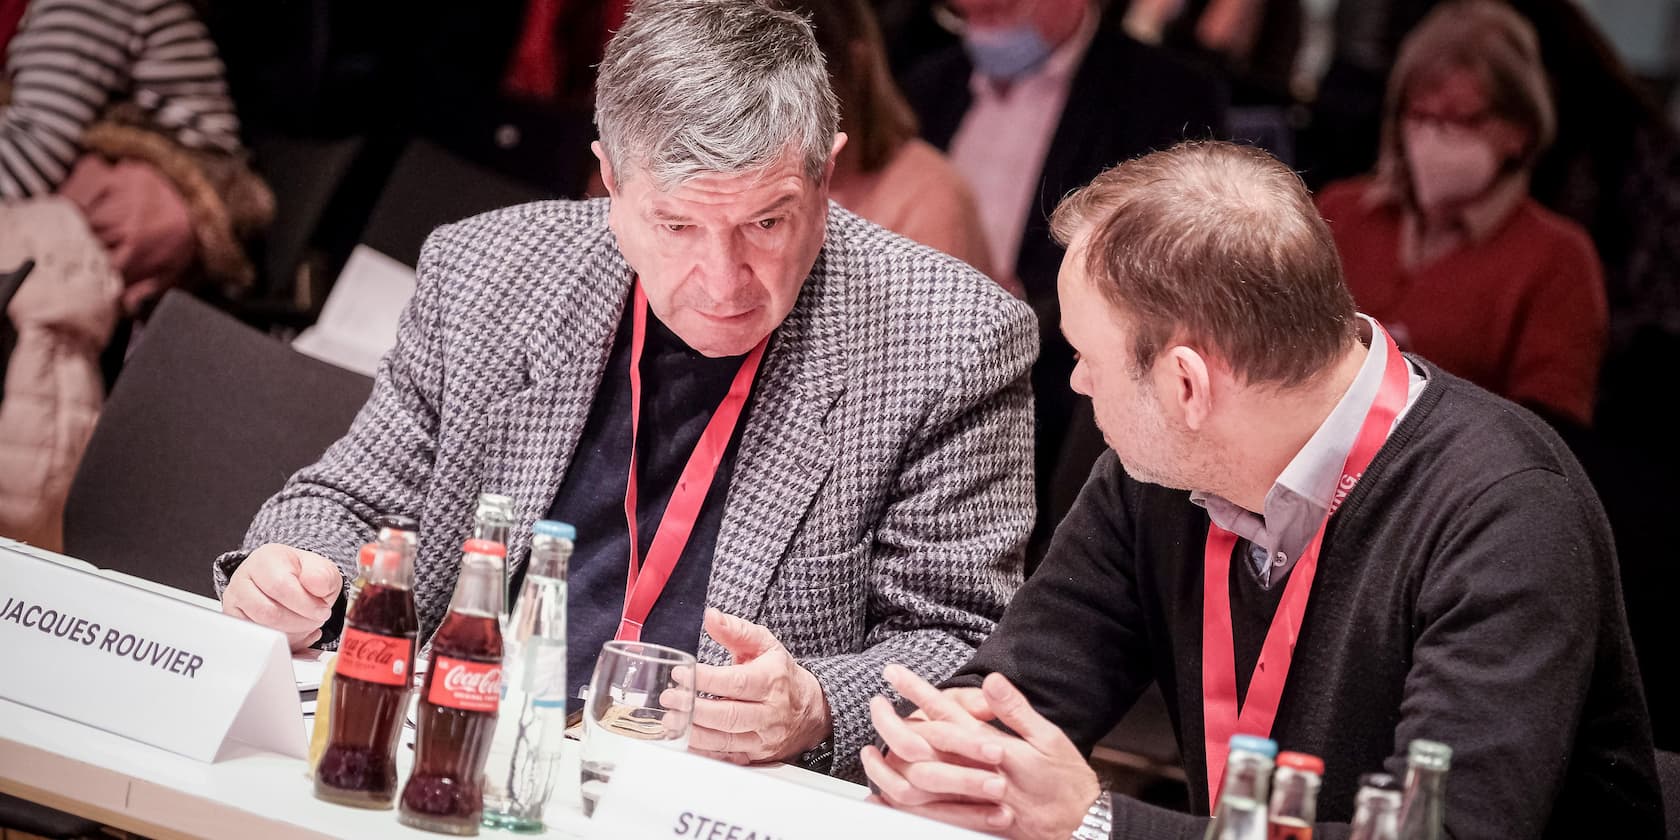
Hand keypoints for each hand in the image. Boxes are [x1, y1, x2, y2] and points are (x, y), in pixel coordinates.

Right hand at [221, 544, 341, 650]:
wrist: (290, 583)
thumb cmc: (303, 576)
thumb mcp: (322, 571)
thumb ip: (324, 576)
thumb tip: (316, 584)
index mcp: (265, 559)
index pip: (280, 586)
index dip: (306, 604)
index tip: (322, 611)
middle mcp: (243, 577)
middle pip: (268, 612)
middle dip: (299, 622)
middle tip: (315, 621)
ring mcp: (234, 601)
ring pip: (261, 629)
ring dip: (291, 634)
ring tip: (304, 624)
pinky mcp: (234, 622)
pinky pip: (257, 641)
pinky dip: (280, 642)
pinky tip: (292, 632)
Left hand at [680, 608, 830, 763]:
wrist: (812, 710)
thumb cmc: (781, 675)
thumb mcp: (764, 645)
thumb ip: (736, 631)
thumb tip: (711, 616)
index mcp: (771, 680)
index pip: (736, 683)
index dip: (706, 679)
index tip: (681, 674)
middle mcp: (769, 712)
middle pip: (728, 715)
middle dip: (694, 709)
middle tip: (669, 699)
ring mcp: (763, 738)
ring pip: (725, 741)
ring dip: (694, 732)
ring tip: (671, 721)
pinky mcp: (756, 755)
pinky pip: (727, 757)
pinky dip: (703, 752)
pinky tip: (686, 740)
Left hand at [863, 666, 1100, 839]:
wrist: (1079, 825)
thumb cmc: (1065, 779)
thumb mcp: (1048, 737)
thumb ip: (1015, 710)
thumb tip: (990, 680)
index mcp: (995, 746)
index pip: (946, 712)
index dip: (918, 691)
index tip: (894, 673)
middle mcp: (977, 771)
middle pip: (924, 744)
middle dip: (894, 722)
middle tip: (873, 704)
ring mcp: (972, 799)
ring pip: (920, 782)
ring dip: (891, 764)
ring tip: (869, 748)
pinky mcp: (972, 821)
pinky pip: (929, 814)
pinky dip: (905, 804)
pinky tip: (886, 794)